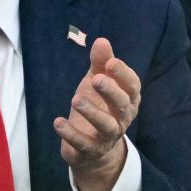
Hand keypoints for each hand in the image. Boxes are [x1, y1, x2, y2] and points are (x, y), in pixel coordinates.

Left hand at [55, 37, 141, 190]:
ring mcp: (108, 136)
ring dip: (93, 113)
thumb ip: (100, 63)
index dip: (123, 74)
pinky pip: (84, 144)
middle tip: (96, 79)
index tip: (110, 62)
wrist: (93, 147)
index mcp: (128, 99)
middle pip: (122, 105)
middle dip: (111, 91)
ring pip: (107, 126)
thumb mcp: (97, 82)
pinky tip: (58, 122)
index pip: (132, 86)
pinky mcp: (91, 150)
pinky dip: (71, 134)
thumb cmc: (98, 106)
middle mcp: (122, 118)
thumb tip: (102, 41)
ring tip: (75, 99)